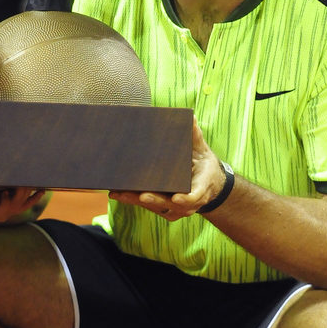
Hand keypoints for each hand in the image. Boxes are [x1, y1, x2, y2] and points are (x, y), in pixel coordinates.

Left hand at [0, 187, 47, 224]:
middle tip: (43, 184)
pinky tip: (7, 191)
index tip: (44, 184)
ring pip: (18, 205)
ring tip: (27, 183)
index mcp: (0, 201)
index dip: (34, 194)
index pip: (23, 199)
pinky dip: (8, 199)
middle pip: (25, 203)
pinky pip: (4, 208)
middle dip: (35, 194)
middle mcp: (1, 209)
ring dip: (23, 194)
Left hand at [109, 118, 228, 220]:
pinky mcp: (164, 210)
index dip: (186, 199)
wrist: (209, 187)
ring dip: (136, 200)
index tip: (176, 197)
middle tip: (142, 195)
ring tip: (119, 193)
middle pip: (169, 204)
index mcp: (200, 189)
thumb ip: (195, 137)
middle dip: (154, 200)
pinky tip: (118, 193)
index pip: (194, 196)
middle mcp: (188, 204)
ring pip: (155, 206)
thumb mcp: (203, 152)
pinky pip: (147, 206)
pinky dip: (132, 200)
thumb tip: (191, 117)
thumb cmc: (203, 167)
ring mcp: (175, 210)